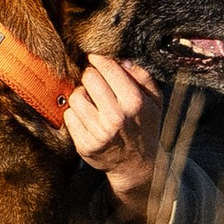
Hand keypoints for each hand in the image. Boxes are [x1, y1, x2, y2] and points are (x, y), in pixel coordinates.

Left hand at [64, 55, 163, 209]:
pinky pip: (68, 116)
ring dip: (81, 95)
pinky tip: (87, 118)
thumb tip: (121, 60)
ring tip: (91, 102)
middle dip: (91, 76)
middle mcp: (116, 117)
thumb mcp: (155, 101)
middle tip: (94, 82)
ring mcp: (99, 133)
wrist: (138, 165)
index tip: (94, 58)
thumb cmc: (145, 127)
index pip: (108, 67)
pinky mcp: (85, 145)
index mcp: (135, 102)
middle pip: (89, 78)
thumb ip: (143, 76)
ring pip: (75, 96)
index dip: (98, 59)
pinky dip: (75, 114)